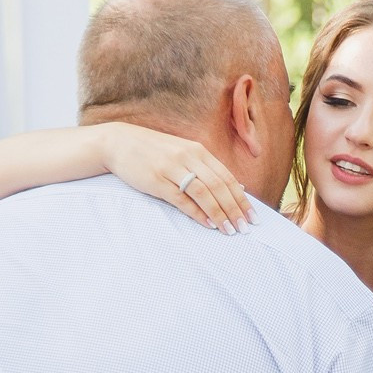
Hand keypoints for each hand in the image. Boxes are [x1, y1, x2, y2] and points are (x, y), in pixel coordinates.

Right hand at [100, 124, 251, 232]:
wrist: (120, 143)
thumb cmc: (155, 151)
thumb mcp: (184, 153)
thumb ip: (208, 169)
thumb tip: (236, 187)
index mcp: (199, 151)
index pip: (228, 177)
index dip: (242, 199)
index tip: (252, 217)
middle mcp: (189, 157)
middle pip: (219, 186)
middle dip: (235, 209)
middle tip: (245, 228)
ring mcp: (172, 168)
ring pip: (204, 192)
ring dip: (219, 213)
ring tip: (229, 230)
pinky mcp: (157, 180)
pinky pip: (182, 199)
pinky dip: (197, 212)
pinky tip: (208, 224)